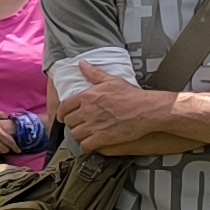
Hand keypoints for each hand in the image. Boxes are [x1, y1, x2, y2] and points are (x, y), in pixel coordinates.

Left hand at [54, 69, 168, 156]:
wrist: (147, 110)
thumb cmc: (131, 95)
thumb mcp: (111, 80)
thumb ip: (94, 74)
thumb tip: (81, 63)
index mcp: (86, 96)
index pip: (64, 106)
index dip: (63, 113)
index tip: (64, 116)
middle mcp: (87, 111)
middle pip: (69, 121)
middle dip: (72, 124)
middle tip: (79, 125)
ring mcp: (93, 126)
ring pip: (75, 134)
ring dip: (79, 135)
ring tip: (85, 134)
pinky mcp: (101, 138)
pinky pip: (85, 145)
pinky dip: (86, 146)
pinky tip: (91, 144)